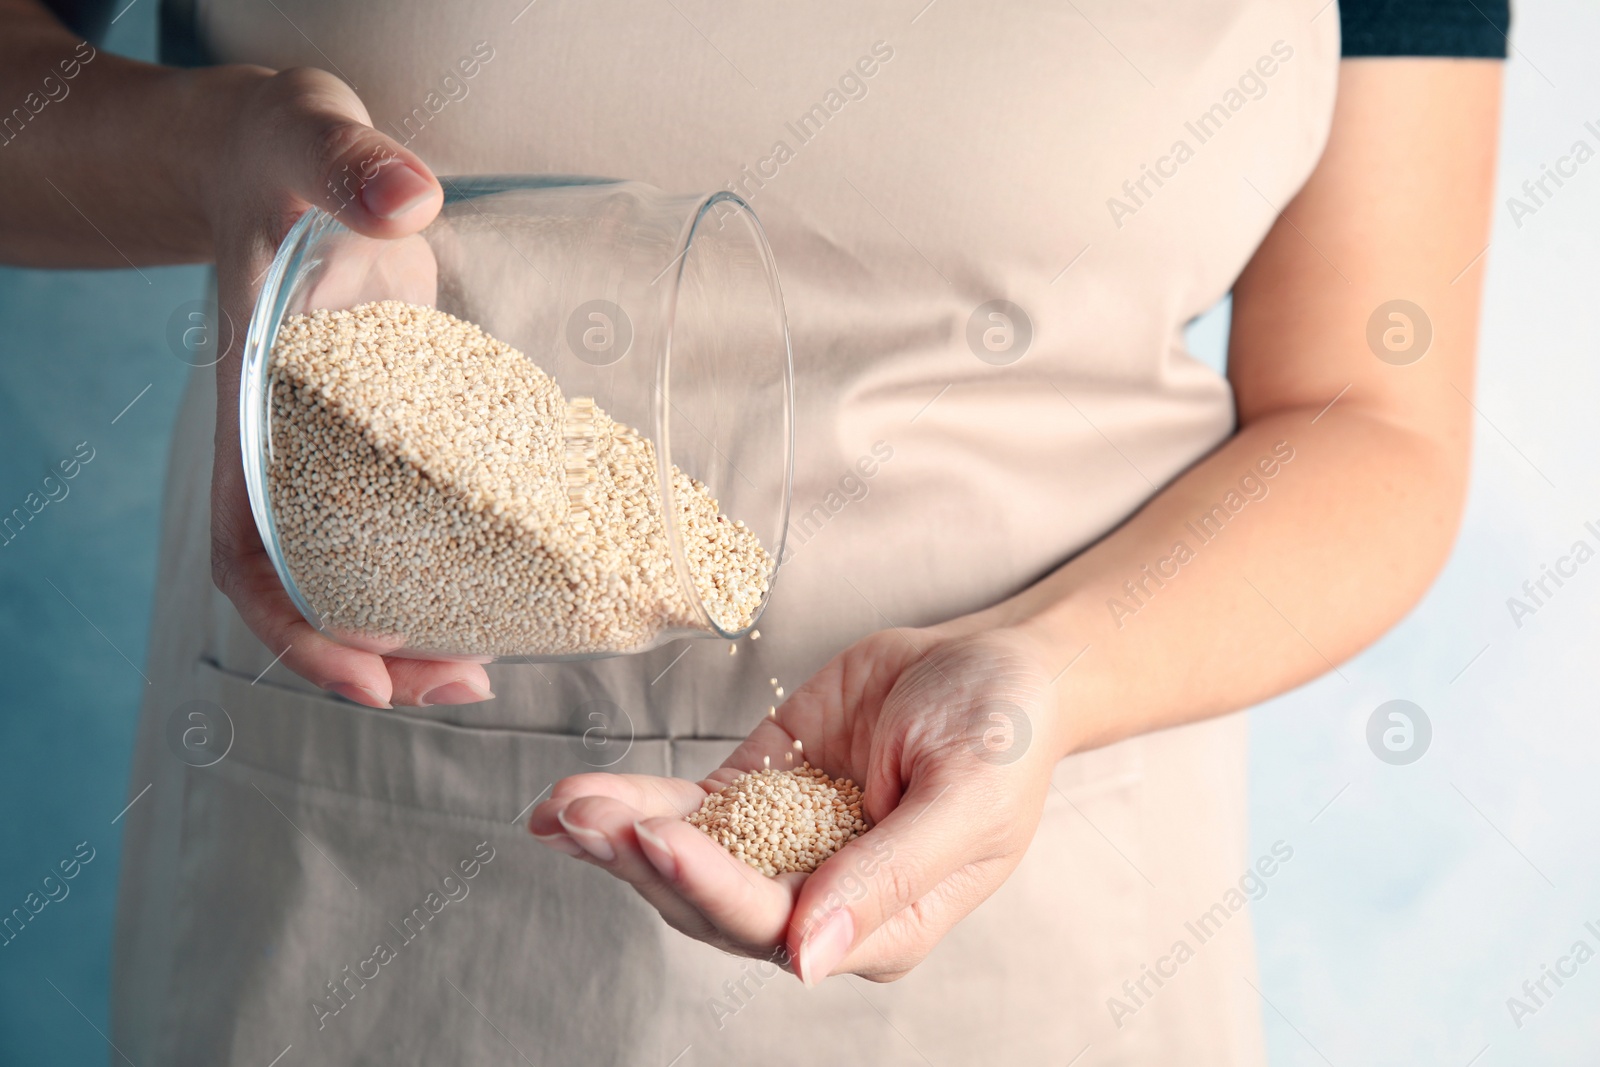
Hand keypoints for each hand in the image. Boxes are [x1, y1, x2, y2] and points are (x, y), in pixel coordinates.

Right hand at [203, 66, 492, 707]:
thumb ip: (348, 163)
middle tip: (466, 687)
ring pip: (361, 568)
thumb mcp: (305, 140)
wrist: (286, 157)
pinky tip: (504, 585)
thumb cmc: (282, 156)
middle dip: (377, 655)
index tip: (365, 679)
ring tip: (487, 668)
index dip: (295, 626)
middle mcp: (289, 447)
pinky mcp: (387, 431)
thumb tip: (405, 198)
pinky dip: (446, 565)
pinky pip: (406, 521)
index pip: (248, 548)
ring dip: (416, 628)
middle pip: (313, 586)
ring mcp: (337, 446)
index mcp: (254, 408)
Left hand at [528, 625, 1065, 984]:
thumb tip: (808, 961)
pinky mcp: (760, 793)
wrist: (997, 662)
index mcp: (881, 923)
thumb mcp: (968, 800)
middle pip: (712, 904)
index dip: (710, 884)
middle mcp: (822, 900)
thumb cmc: (1005, 733)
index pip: (776, 925)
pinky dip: (633, 803)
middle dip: (642, 865)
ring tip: (562, 809)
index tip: (656, 836)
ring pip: (687, 862)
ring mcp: (786, 846)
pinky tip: (577, 799)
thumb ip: (889, 877)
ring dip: (622, 839)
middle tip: (584, 819)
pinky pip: (688, 809)